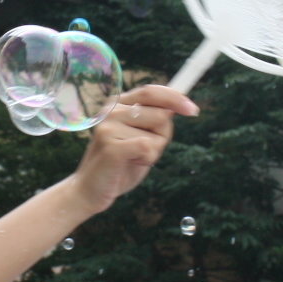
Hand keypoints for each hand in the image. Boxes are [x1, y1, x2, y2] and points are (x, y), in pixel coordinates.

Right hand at [67, 85, 196, 215]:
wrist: (90, 190)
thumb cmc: (120, 164)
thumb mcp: (141, 137)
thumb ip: (155, 120)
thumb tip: (177, 107)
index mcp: (118, 104)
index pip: (152, 91)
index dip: (175, 98)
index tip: (193, 110)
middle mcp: (111, 110)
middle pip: (161, 115)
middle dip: (161, 137)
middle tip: (141, 151)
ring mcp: (108, 126)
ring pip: (156, 135)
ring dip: (152, 151)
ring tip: (131, 158)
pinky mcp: (111, 145)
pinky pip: (148, 148)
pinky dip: (146, 160)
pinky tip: (129, 164)